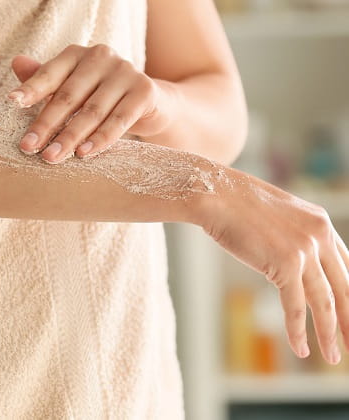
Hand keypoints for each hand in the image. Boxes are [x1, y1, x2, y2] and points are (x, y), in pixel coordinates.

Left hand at [7, 44, 177, 162]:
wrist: (150, 102)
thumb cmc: (100, 96)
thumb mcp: (72, 88)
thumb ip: (45, 80)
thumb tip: (16, 63)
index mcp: (77, 54)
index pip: (50, 73)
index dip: (31, 88)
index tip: (12, 104)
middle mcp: (101, 56)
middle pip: (68, 95)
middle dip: (46, 124)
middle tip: (29, 147)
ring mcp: (125, 71)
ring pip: (92, 110)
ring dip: (70, 137)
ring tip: (52, 157)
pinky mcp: (144, 90)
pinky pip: (118, 119)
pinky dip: (100, 139)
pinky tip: (84, 154)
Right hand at [203, 169, 348, 364]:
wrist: (215, 194)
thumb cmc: (237, 204)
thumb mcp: (278, 216)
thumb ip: (296, 235)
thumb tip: (297, 261)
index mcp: (321, 223)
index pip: (348, 267)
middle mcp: (319, 236)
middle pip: (344, 288)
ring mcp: (304, 250)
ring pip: (324, 302)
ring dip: (329, 334)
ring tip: (333, 357)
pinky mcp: (285, 263)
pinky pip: (295, 305)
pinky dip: (298, 331)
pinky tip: (300, 348)